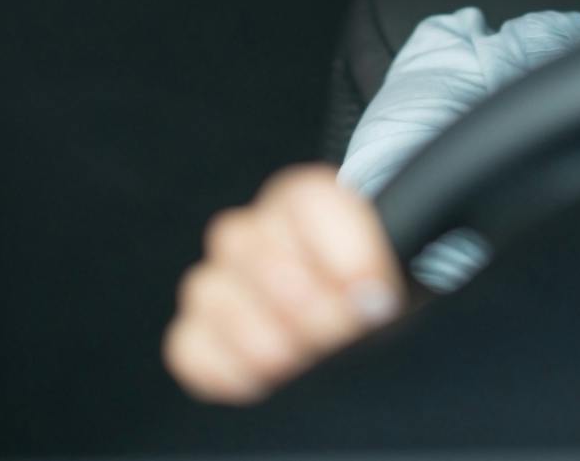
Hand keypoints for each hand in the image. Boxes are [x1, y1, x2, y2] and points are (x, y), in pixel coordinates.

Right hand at [163, 164, 406, 404]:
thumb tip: (366, 298)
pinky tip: (264, 379)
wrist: (354, 317)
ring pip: (208, 291)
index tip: (372, 291)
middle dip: (302, 301)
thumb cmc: (367, 291)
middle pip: (246, 244)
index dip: (343, 250)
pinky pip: (189, 346)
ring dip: (259, 334)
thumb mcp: (390, 276)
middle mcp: (253, 231)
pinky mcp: (200, 332)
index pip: (306, 201)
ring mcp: (219, 281)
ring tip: (299, 358)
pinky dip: (224, 369)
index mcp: (305, 201)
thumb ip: (377, 276)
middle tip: (339, 330)